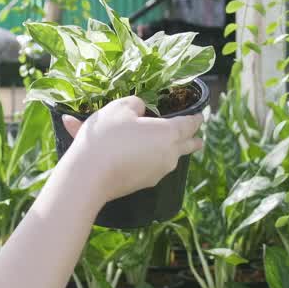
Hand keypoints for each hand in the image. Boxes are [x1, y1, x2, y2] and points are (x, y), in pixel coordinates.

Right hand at [60, 96, 203, 203]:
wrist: (89, 176)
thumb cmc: (106, 137)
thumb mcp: (119, 108)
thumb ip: (135, 103)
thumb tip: (141, 109)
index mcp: (169, 133)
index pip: (190, 124)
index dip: (196, 118)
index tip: (200, 116)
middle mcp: (169, 155)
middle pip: (188, 146)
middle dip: (193, 140)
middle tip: (198, 139)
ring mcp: (158, 172)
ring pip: (168, 157)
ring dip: (163, 148)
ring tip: (152, 140)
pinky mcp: (144, 184)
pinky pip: (147, 165)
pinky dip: (140, 156)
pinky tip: (122, 150)